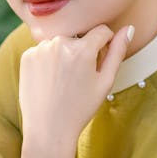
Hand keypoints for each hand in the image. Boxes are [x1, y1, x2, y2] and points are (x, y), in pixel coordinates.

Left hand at [18, 24, 131, 151]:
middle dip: (83, 50)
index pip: (101, 30)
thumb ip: (118, 52)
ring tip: (63, 81)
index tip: (100, 61)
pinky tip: (49, 81)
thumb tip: (129, 28)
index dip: (105, 44)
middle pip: (80, 36)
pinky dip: (48, 61)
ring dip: (64, 54)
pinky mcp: (27, 56)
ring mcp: (40, 49)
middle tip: (79, 77)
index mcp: (82, 49)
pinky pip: (44, 50)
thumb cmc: (80, 108)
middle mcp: (59, 43)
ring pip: (61, 42)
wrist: (48, 129)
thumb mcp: (105, 82)